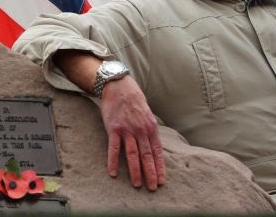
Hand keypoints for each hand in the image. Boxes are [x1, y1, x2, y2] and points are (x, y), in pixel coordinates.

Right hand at [100, 76, 165, 190]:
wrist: (119, 87)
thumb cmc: (134, 100)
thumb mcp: (147, 114)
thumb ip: (149, 130)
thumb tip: (153, 145)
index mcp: (151, 128)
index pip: (157, 151)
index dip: (159, 167)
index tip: (162, 181)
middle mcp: (141, 130)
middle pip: (147, 156)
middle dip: (150, 173)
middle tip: (152, 188)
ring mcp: (127, 130)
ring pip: (132, 154)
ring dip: (135, 171)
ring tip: (137, 184)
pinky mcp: (114, 129)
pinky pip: (113, 148)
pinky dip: (113, 161)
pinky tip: (113, 172)